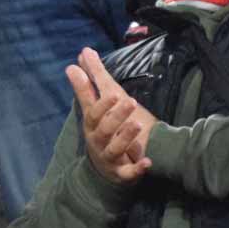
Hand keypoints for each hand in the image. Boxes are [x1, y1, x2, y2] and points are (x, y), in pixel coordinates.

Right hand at [65, 48, 154, 183]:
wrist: (105, 169)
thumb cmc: (100, 131)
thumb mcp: (94, 108)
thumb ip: (89, 82)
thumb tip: (81, 54)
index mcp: (93, 124)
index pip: (93, 112)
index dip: (101, 104)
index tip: (113, 92)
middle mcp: (98, 140)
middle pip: (104, 129)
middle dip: (115, 116)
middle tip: (129, 102)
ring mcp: (110, 157)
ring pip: (115, 149)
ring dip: (125, 137)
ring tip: (137, 124)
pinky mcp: (122, 173)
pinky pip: (128, 173)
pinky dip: (137, 169)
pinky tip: (148, 162)